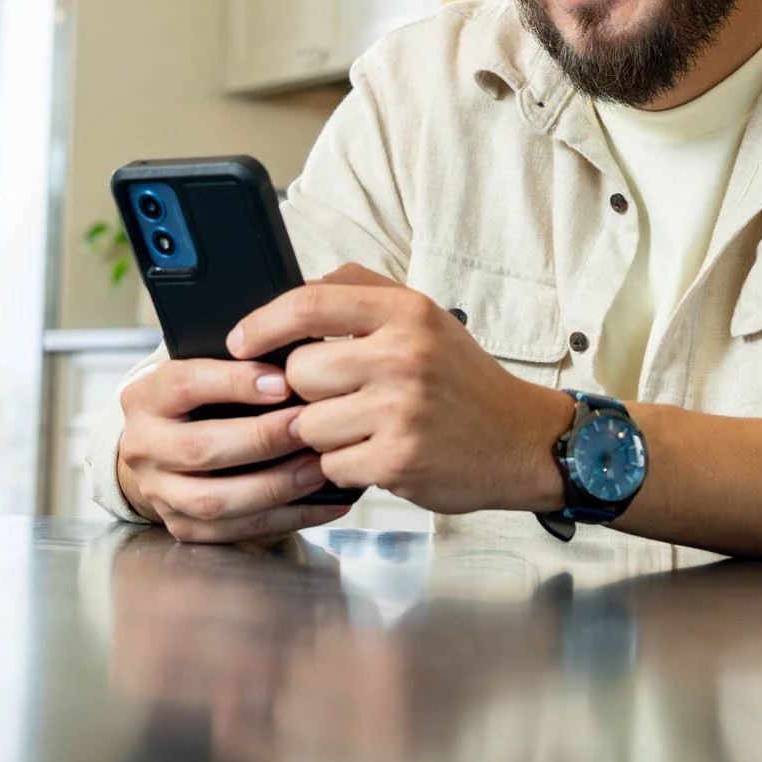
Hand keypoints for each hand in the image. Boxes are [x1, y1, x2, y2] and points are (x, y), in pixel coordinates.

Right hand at [115, 356, 350, 542]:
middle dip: (263, 439)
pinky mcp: (182, 526)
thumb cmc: (199, 399)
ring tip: (320, 468)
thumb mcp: (204, 369)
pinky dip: (287, 518)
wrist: (164, 444)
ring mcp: (158, 492)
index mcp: (145, 397)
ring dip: (276, 485)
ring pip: (215, 500)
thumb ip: (239, 365)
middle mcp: (143, 447)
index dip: (235, 383)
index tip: (285, 382)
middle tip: (310, 427)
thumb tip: (301, 362)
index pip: (185, 384)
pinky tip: (326, 502)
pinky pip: (236, 531)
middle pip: (201, 449)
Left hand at [231, 265, 572, 514]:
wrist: (521, 439)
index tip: (240, 341)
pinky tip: (376, 455)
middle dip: (305, 391)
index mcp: (406, 313)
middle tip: (339, 398)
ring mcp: (400, 411)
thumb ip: (360, 296)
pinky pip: (331, 464)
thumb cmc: (462, 380)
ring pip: (308, 423)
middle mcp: (403, 356)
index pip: (309, 303)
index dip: (262, 323)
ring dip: (322, 433)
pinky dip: (344, 466)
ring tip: (362, 429)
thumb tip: (289, 300)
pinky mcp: (398, 460)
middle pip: (299, 371)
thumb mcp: (424, 319)